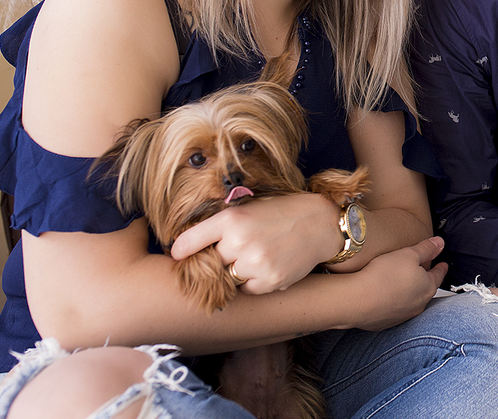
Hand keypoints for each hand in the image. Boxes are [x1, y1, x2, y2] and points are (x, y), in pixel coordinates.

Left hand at [170, 192, 338, 293]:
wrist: (320, 223)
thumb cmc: (282, 213)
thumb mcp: (250, 208)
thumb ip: (223, 225)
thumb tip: (188, 248)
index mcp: (231, 219)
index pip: (189, 242)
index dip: (181, 251)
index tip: (177, 256)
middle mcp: (239, 241)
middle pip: (210, 264)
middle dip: (219, 260)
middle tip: (236, 252)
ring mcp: (254, 263)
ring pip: (229, 279)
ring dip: (237, 273)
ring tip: (257, 256)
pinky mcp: (269, 280)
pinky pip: (248, 290)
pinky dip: (255, 282)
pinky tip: (269, 266)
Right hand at [349, 237, 448, 331]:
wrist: (356, 301)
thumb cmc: (382, 277)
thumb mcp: (408, 254)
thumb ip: (426, 249)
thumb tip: (440, 244)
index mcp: (427, 287)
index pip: (439, 275)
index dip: (441, 268)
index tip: (443, 265)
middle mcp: (418, 304)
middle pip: (426, 289)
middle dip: (426, 280)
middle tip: (424, 272)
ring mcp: (402, 315)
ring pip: (410, 301)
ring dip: (409, 292)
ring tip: (402, 282)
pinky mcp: (386, 322)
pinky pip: (394, 309)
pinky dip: (393, 301)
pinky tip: (385, 295)